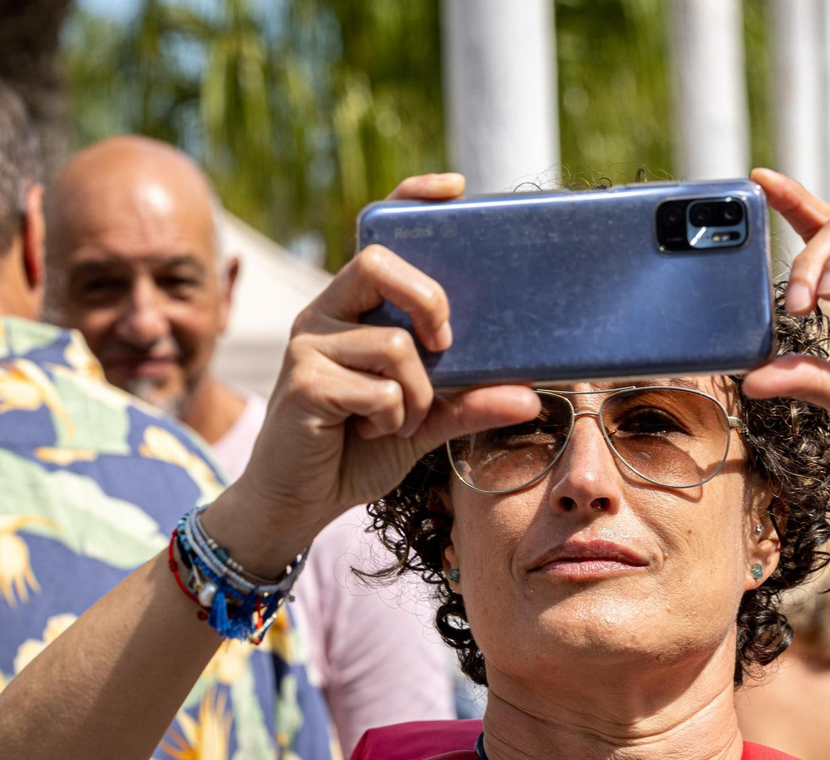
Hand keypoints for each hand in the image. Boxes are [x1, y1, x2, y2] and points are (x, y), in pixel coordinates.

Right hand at [213, 173, 539, 570]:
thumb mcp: (425, 423)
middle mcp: (326, 314)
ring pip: (395, 345)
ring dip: (417, 395)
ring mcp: (309, 345)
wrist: (299, 501)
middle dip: (428, 298)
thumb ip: (470, 403)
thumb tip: (530, 396)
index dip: (410, 200)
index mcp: (354, 309)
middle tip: (445, 342)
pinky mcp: (302, 383)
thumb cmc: (358, 450)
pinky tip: (370, 433)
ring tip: (399, 421)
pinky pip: (379, 390)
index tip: (455, 188)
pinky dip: (394, 420)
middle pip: (380, 263)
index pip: (378, 235)